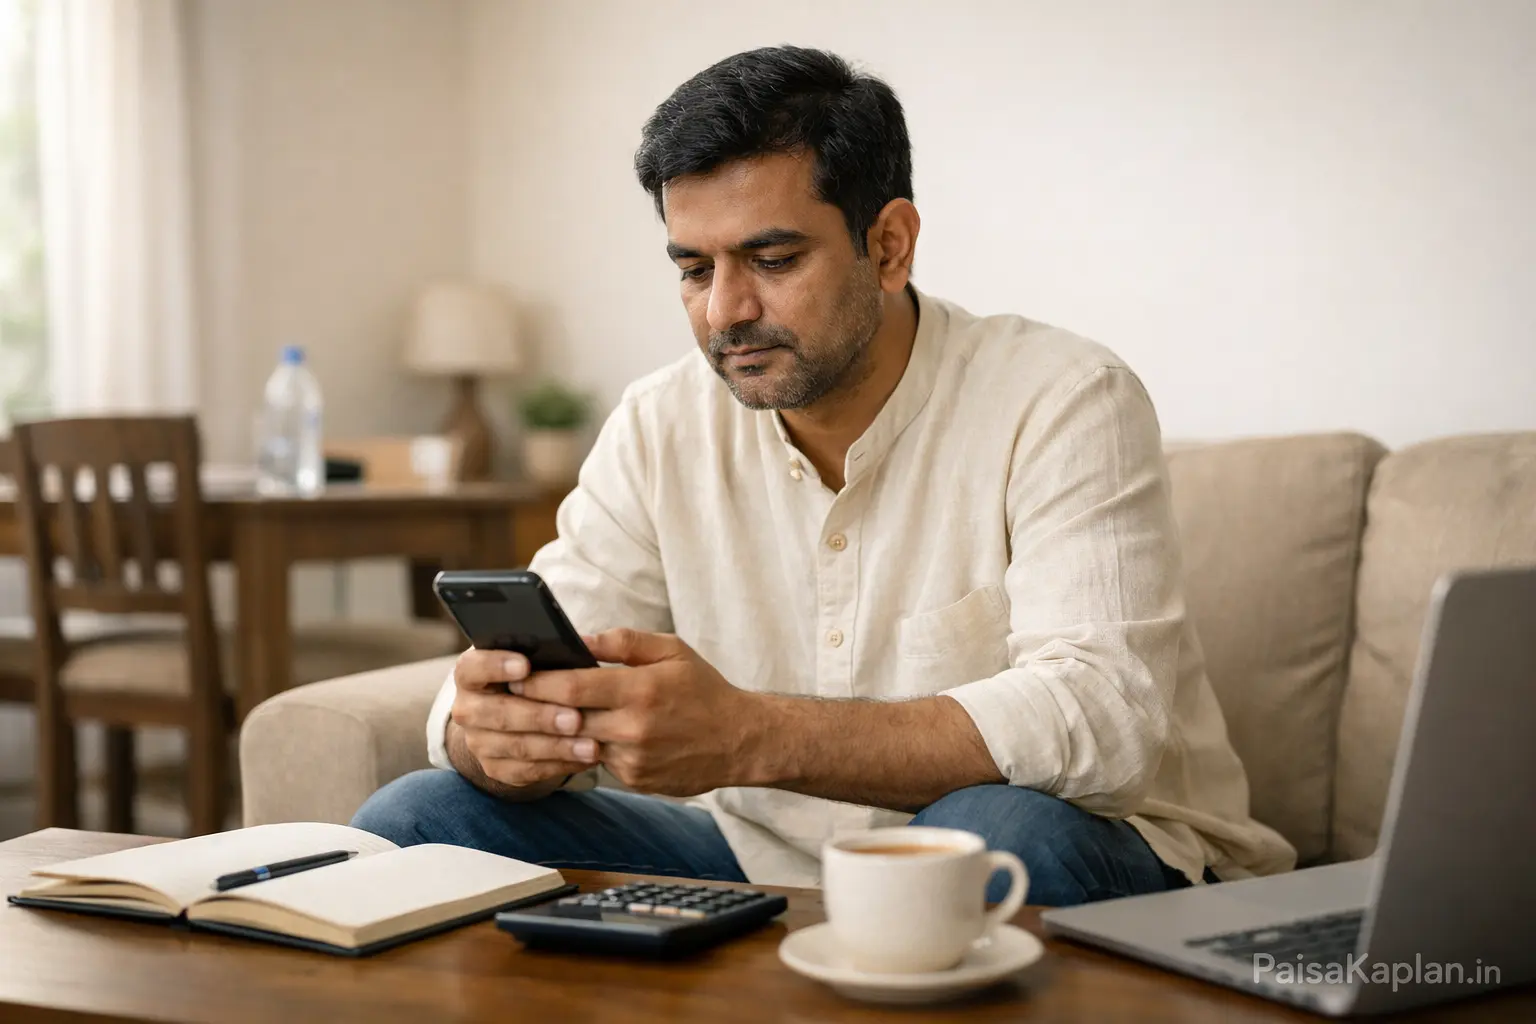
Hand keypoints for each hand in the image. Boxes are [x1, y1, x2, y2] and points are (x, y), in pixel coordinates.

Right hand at [449, 648, 601, 789]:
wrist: (514, 716)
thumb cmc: (532, 676)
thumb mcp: (532, 658)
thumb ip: (543, 652)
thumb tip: (580, 647)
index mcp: (470, 673)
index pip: (472, 667)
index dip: (495, 666)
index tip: (525, 665)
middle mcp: (468, 709)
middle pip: (497, 713)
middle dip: (539, 716)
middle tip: (576, 719)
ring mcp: (478, 742)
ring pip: (517, 746)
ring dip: (557, 747)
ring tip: (591, 746)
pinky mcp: (496, 768)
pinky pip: (527, 771)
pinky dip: (559, 765)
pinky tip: (585, 759)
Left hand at [514, 629, 766, 795]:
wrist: (740, 740)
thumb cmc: (704, 690)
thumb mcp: (672, 651)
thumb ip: (625, 641)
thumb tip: (582, 639)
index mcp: (641, 690)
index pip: (572, 688)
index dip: (537, 682)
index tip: (514, 675)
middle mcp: (634, 728)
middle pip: (567, 719)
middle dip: (538, 707)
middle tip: (515, 696)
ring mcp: (634, 759)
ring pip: (581, 744)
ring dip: (563, 731)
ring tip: (546, 715)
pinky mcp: (636, 780)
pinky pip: (602, 762)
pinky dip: (594, 748)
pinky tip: (593, 734)